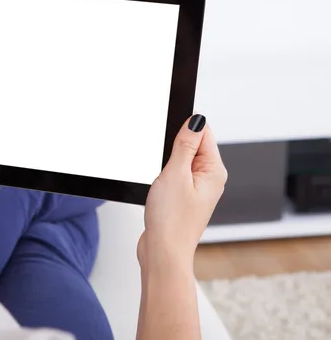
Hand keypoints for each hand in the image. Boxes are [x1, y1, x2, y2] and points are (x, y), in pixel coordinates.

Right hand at [138, 115, 226, 267]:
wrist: (163, 253)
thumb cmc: (171, 221)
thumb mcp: (175, 174)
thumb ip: (185, 145)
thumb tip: (196, 121)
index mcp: (214, 171)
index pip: (204, 133)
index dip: (184, 131)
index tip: (170, 143)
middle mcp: (210, 179)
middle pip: (192, 146)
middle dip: (173, 150)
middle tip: (166, 171)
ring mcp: (197, 190)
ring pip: (180, 162)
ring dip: (167, 166)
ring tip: (163, 185)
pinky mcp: (184, 198)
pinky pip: (174, 176)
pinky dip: (164, 178)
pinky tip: (160, 191)